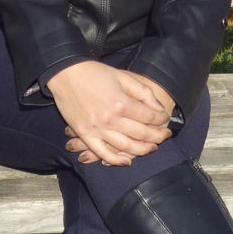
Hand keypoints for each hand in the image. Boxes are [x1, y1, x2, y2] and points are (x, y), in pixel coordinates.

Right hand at [47, 61, 171, 166]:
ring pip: (125, 147)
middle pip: (141, 134)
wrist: (66, 74)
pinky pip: (103, 153)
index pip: (148, 116)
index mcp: (121, 102)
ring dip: (142, 150)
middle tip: (166, 135)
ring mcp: (97, 129)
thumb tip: (158, 107)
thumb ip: (142, 92)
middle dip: (157, 136)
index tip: (166, 118)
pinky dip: (116, 160)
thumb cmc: (95, 72)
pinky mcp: (85, 134)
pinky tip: (127, 161)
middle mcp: (110, 119)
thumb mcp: (122, 76)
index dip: (161, 118)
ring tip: (152, 148)